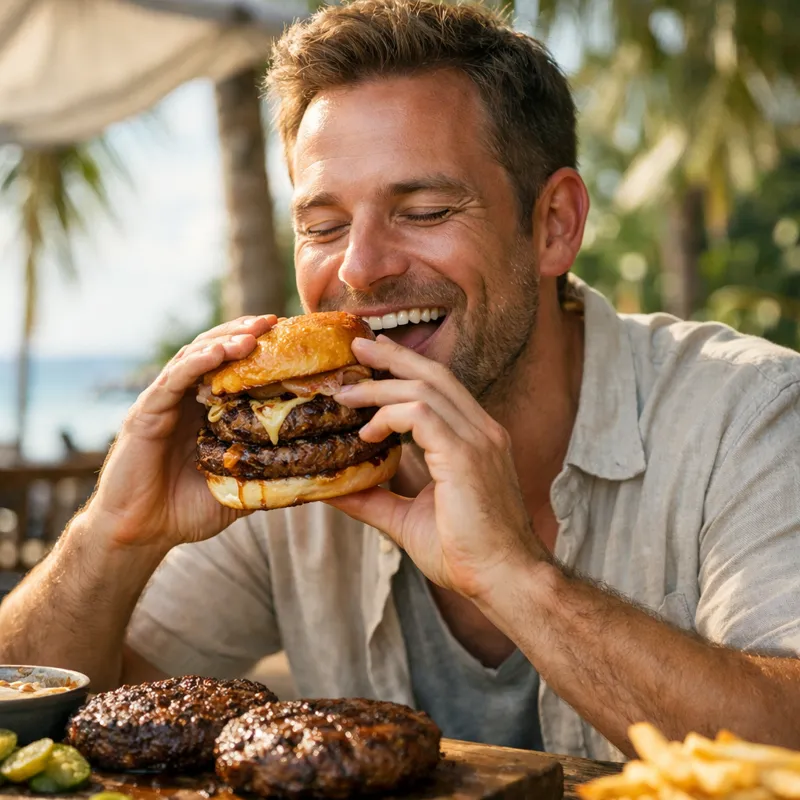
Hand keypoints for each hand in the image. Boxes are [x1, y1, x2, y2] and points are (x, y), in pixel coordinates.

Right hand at [86, 315, 276, 549]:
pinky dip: (196, 363)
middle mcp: (186, 399)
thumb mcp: (238, 488)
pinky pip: (173, 380)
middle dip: (246, 333)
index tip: (292, 337)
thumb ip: (266, 473)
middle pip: (217, 352)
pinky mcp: (147, 413)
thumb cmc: (186, 511)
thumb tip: (313, 473)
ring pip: (196, 358)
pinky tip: (218, 352)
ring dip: (225, 341)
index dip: (261, 351)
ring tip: (253, 332)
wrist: (140, 535)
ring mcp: (165, 403)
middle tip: (276, 322)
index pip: (236, 369)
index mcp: (208, 411)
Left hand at [329, 335, 548, 599]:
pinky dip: (389, 415)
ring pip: (424, 387)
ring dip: (380, 386)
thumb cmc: (464, 553)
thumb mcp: (407, 518)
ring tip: (345, 393)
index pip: (439, 387)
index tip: (371, 364)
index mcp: (475, 439)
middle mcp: (481, 430)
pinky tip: (368, 432)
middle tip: (356, 346)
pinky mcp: (467, 455)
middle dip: (393, 355)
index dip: (405, 369)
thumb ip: (373, 499)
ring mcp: (478, 439)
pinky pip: (421, 414)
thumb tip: (334, 490)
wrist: (504, 579)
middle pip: (433, 373)